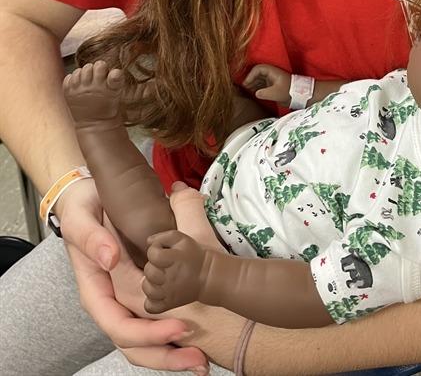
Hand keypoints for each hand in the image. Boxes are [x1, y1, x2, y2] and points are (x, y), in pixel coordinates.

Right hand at [60, 174, 208, 371]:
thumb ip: (92, 239)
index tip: (180, 328)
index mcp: (96, 291)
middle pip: (134, 344)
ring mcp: (126, 301)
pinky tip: (197, 342)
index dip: (148, 334)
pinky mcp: (141, 294)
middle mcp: (112, 303)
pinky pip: (156, 322)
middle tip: (199, 359)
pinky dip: (174, 336)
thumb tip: (110, 260)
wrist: (88, 199)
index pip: (118, 325)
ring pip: (145, 342)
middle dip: (166, 356)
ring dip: (173, 355)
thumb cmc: (83, 209)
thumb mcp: (81, 218)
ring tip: (202, 362)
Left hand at [143, 230, 208, 313]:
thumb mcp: (182, 239)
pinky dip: (151, 302)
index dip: (155, 250)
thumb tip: (148, 242)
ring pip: (147, 289)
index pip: (152, 253)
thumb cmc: (193, 255)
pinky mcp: (169, 305)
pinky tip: (158, 293)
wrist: (208, 275)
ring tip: (160, 279)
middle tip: (164, 265)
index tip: (164, 251)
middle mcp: (169, 278)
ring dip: (151, 282)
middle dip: (154, 266)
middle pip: (148, 271)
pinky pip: (150, 307)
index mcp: (173, 259)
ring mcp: (168, 293)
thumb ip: (163, 237)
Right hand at [243, 63, 291, 104]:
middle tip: (244, 87)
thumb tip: (255, 93)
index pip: (258, 69)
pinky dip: (257, 87)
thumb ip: (264, 93)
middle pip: (258, 73)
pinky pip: (263, 83)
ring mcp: (273, 79)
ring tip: (248, 90)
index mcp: (272, 71)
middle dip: (250, 79)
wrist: (300, 95)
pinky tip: (254, 92)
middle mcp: (272, 74)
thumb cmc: (289, 92)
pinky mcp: (274, 85)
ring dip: (253, 83)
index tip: (246, 83)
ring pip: (259, 78)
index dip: (251, 75)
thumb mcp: (276, 93)